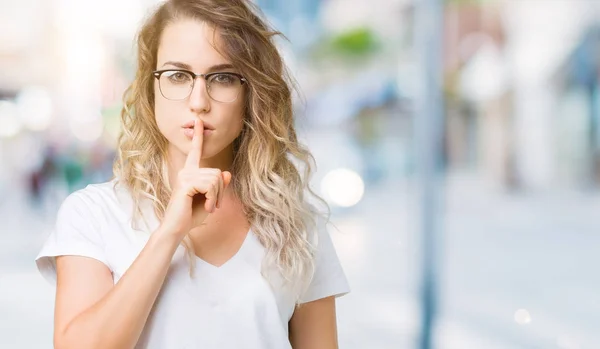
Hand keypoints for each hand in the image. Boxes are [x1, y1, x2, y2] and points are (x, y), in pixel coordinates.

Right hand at [159, 120, 231, 240]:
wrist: (177, 228)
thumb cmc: (191, 216)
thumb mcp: (210, 200)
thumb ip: (218, 186)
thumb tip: (226, 173)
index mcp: (190, 172)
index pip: (196, 151)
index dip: (198, 136)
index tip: (199, 121)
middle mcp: (186, 171)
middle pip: (217, 173)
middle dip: (220, 191)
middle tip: (213, 206)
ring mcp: (185, 176)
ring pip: (216, 179)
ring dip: (217, 197)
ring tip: (209, 207)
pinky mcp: (186, 183)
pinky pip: (211, 185)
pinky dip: (213, 199)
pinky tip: (207, 208)